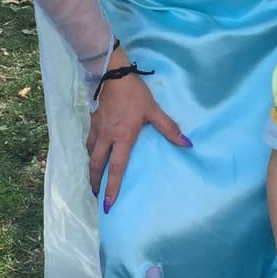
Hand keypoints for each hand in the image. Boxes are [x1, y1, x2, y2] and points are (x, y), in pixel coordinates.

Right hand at [87, 52, 189, 210]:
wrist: (111, 74)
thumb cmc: (133, 93)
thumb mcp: (153, 110)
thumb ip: (169, 127)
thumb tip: (187, 143)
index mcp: (122, 138)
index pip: (116, 168)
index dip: (112, 187)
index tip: (108, 203)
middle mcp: (107, 137)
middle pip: (96, 165)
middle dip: (95, 181)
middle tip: (96, 194)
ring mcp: (97, 129)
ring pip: (90, 153)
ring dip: (91, 166)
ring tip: (93, 175)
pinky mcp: (92, 120)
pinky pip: (89, 140)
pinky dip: (89, 150)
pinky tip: (92, 150)